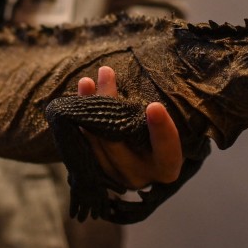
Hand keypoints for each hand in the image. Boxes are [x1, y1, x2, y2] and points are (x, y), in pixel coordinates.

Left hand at [76, 66, 182, 189]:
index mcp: (166, 169)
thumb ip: (161, 117)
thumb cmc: (165, 137)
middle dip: (111, 104)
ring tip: (86, 82)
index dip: (161, 130)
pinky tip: (78, 99)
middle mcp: (139, 176)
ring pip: (98, 142)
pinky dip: (81, 121)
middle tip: (106, 71)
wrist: (147, 159)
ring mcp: (115, 175)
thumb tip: (154, 93)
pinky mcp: (97, 171)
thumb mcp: (170, 129)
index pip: (167, 151)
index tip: (154, 106)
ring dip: (90, 109)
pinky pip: (85, 144)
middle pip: (120, 141)